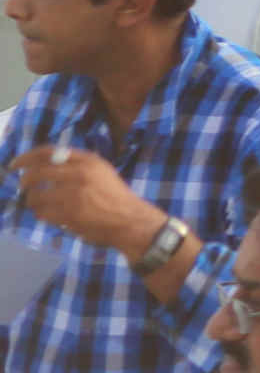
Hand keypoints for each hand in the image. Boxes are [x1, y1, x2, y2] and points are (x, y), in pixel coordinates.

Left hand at [12, 145, 161, 251]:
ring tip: (39, 204)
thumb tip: (45, 164)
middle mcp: (79, 174)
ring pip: (35, 196)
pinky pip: (42, 213)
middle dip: (25, 181)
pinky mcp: (68, 214)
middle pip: (37, 173)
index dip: (27, 157)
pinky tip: (49, 215)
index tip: (16, 164)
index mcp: (88, 161)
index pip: (48, 152)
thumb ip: (78, 164)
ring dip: (32, 201)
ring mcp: (73, 195)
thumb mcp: (101, 171)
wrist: (130, 219)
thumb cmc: (115, 195)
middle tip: (23, 187)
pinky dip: (41, 214)